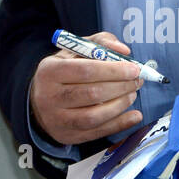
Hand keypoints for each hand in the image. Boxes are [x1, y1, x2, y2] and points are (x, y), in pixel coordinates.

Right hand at [29, 31, 144, 145]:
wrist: (41, 102)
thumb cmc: (64, 72)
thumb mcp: (76, 51)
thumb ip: (101, 43)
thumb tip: (124, 51)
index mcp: (50, 71)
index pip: (86, 71)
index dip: (114, 70)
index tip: (134, 69)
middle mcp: (49, 97)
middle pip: (92, 93)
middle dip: (121, 87)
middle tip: (137, 81)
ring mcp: (58, 120)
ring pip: (94, 116)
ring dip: (120, 105)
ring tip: (132, 94)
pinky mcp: (68, 136)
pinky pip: (98, 132)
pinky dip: (120, 124)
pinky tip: (134, 115)